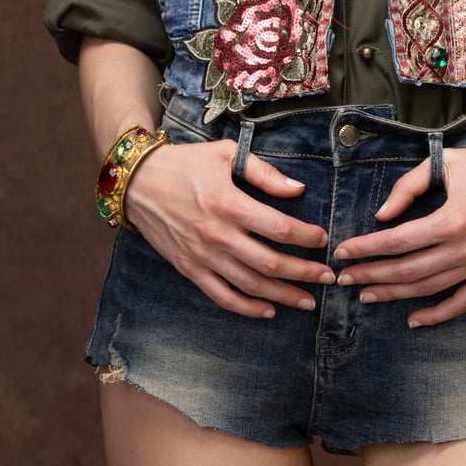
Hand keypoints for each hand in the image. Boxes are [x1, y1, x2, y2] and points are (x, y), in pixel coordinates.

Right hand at [124, 137, 333, 318]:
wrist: (137, 182)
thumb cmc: (185, 164)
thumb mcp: (225, 155)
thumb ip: (264, 173)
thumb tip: (298, 189)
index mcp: (228, 203)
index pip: (278, 227)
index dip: (306, 237)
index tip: (323, 240)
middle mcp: (217, 234)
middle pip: (270, 263)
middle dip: (304, 273)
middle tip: (328, 278)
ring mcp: (202, 255)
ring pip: (250, 285)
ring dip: (283, 296)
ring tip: (308, 301)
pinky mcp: (189, 269)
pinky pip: (222, 296)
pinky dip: (247, 308)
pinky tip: (268, 311)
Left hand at [333, 134, 465, 327]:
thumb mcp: (445, 163)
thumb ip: (408, 186)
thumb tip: (382, 215)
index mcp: (452, 219)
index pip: (397, 241)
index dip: (366, 248)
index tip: (342, 252)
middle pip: (407, 270)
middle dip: (371, 275)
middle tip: (344, 279)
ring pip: (429, 289)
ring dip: (394, 294)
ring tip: (367, 296)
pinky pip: (462, 302)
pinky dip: (437, 315)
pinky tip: (414, 319)